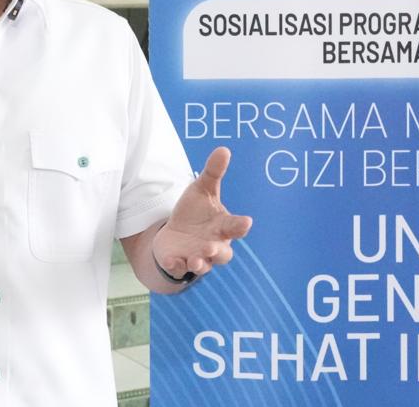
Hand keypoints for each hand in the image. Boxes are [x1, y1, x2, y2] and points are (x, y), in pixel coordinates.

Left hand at [153, 147, 252, 278]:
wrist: (175, 233)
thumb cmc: (195, 211)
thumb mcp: (202, 189)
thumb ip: (213, 172)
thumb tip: (224, 149)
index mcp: (223, 226)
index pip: (236, 227)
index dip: (241, 226)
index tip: (246, 222)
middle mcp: (214, 245)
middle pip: (223, 253)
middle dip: (217, 251)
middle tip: (210, 247)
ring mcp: (197, 257)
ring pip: (204, 266)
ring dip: (200, 263)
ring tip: (195, 259)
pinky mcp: (179, 264)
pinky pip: (179, 269)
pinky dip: (176, 266)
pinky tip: (172, 260)